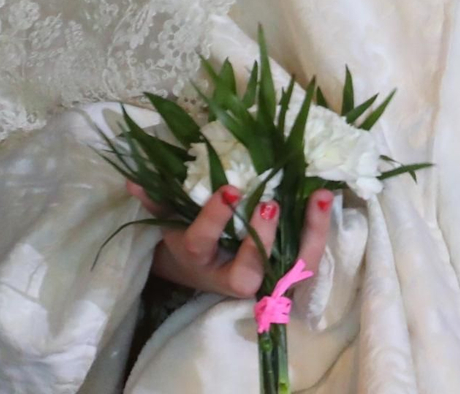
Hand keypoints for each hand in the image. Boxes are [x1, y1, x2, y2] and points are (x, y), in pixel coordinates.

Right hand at [125, 182, 334, 299]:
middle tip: (271, 204)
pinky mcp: (286, 273)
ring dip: (308, 234)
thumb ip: (156, 200)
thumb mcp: (170, 221)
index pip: (202, 242)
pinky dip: (318, 231)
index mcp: (199, 259)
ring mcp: (263, 279)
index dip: (214, 219)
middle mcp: (232, 276)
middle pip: (249, 272)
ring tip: (319, 195)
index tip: (229, 190)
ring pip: (290, 270)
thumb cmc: (189, 238)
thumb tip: (133, 181)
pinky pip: (307, 257)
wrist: (204, 270)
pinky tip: (325, 197)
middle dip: (261, 240)